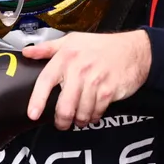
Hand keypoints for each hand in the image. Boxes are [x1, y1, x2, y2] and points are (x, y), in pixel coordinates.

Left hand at [23, 31, 150, 129]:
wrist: (135, 50)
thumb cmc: (102, 46)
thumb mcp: (73, 40)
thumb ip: (48, 48)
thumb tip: (27, 52)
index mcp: (67, 56)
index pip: (46, 80)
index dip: (38, 100)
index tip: (32, 114)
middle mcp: (79, 69)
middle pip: (64, 106)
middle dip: (62, 120)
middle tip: (62, 123)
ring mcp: (95, 81)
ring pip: (81, 112)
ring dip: (80, 119)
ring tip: (80, 117)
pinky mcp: (109, 91)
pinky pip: (96, 112)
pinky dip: (93, 117)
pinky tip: (93, 112)